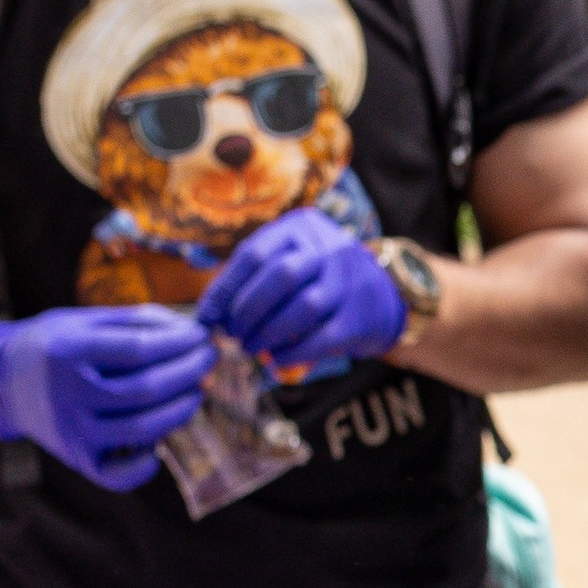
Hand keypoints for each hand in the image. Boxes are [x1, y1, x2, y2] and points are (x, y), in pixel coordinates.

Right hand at [0, 308, 215, 489]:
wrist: (4, 382)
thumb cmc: (54, 346)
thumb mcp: (84, 321)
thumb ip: (135, 323)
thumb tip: (188, 329)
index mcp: (69, 352)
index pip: (139, 349)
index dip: (178, 343)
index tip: (201, 335)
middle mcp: (69, 395)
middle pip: (146, 389)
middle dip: (188, 372)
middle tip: (209, 359)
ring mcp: (74, 431)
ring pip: (142, 429)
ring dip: (180, 410)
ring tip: (196, 391)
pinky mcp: (78, 459)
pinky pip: (121, 474)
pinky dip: (147, 463)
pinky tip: (159, 441)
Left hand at [200, 209, 405, 375]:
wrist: (379, 295)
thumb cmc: (317, 279)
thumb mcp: (289, 260)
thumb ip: (252, 278)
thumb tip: (209, 316)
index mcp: (302, 227)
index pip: (255, 254)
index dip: (225, 288)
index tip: (208, 317)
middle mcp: (329, 247)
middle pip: (281, 276)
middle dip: (248, 310)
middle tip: (233, 334)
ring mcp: (349, 280)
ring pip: (304, 307)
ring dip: (268, 333)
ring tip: (251, 347)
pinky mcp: (359, 315)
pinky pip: (322, 337)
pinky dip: (293, 352)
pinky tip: (276, 360)